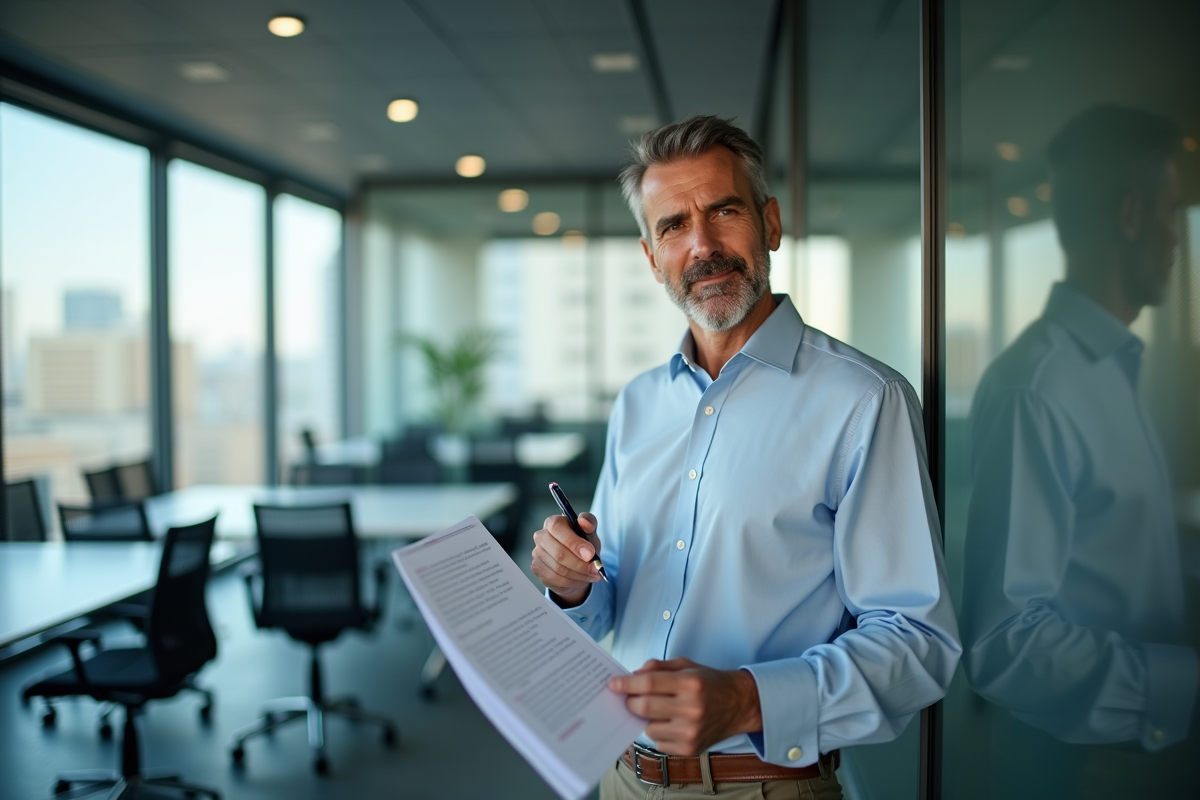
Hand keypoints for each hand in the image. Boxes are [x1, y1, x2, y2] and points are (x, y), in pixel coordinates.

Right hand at [531, 512, 601, 607]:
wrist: (577, 562)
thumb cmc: (583, 544)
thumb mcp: (590, 532)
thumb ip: (589, 523)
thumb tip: (583, 522)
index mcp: (552, 523)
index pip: (557, 528)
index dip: (573, 542)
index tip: (590, 554)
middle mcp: (541, 536)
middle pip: (559, 553)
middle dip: (580, 564)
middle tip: (595, 569)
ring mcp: (537, 553)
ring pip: (559, 569)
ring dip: (579, 574)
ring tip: (593, 575)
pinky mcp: (537, 569)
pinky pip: (556, 579)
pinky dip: (573, 582)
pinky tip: (582, 579)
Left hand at [608, 658, 762, 755]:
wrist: (739, 705)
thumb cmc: (709, 683)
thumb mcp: (687, 665)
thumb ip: (658, 667)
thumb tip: (633, 676)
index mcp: (690, 683)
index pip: (649, 683)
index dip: (627, 684)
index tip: (613, 684)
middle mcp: (691, 708)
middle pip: (644, 707)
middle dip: (630, 702)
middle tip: (629, 699)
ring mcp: (691, 732)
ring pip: (649, 728)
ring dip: (647, 719)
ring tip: (661, 711)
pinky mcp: (690, 749)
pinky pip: (659, 743)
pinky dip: (659, 733)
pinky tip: (672, 724)